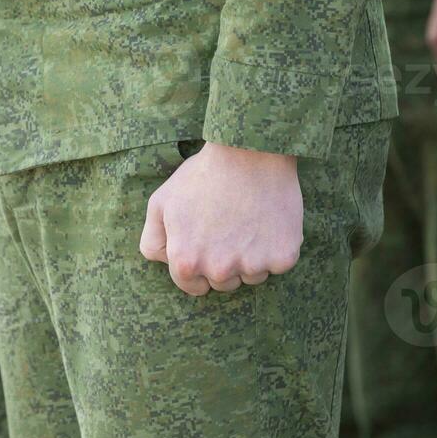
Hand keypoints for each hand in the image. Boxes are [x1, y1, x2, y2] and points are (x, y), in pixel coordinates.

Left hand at [140, 142, 302, 296]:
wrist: (250, 151)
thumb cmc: (203, 175)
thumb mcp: (160, 203)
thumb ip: (153, 241)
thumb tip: (167, 265)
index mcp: (186, 262)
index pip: (192, 286)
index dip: (198, 265)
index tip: (206, 243)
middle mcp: (219, 271)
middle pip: (223, 284)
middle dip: (224, 262)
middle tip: (228, 226)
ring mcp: (253, 266)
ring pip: (252, 276)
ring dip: (251, 257)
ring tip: (248, 220)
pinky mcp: (283, 257)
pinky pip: (278, 264)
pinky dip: (276, 247)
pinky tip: (268, 220)